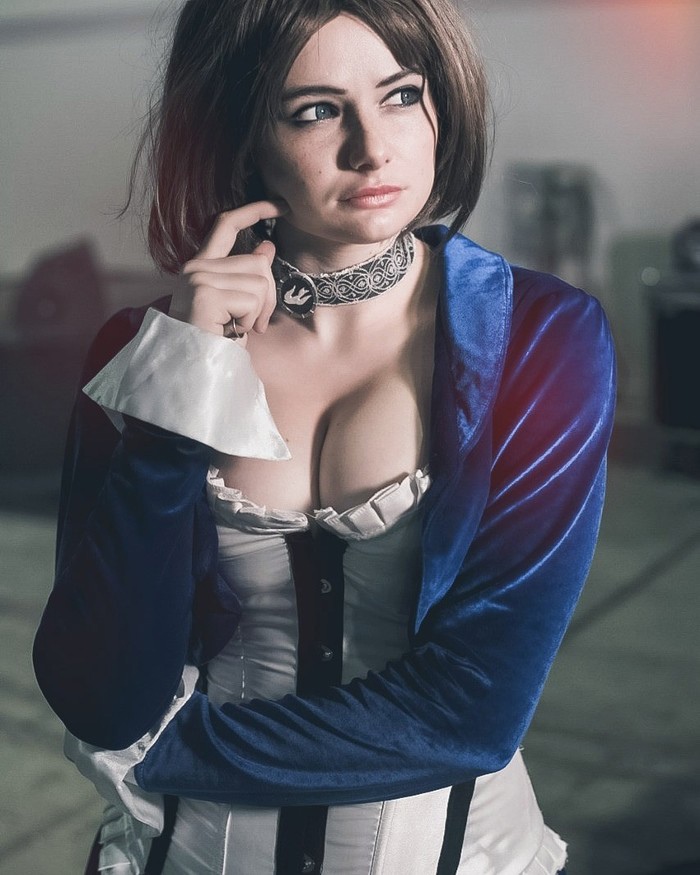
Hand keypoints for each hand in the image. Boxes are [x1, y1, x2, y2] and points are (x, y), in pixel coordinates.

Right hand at [169, 200, 287, 338]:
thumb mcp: (236, 306)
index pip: (227, 224)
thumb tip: (267, 246)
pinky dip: (250, 321)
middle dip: (268, 297)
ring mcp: (198, 278)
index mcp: (200, 266)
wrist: (193, 371)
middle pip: (258, 263)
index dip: (255, 210)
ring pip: (260, 282)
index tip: (281, 206)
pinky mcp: (205, 293)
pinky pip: (252, 300)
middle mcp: (195, 267)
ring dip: (258, 312)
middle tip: (254, 324)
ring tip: (236, 328)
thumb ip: (247, 275)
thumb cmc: (214, 342)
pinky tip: (230, 331)